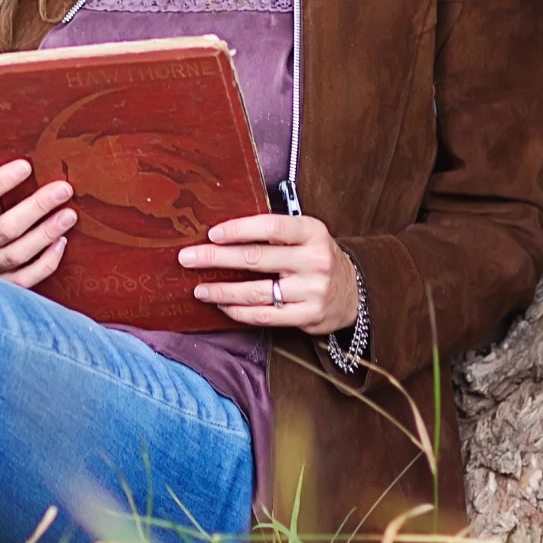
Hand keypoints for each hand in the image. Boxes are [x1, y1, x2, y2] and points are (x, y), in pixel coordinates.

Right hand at [0, 123, 75, 287]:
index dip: (0, 184)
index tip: (25, 166)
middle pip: (4, 229)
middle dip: (36, 209)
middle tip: (63, 189)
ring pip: (16, 255)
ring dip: (45, 235)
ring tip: (70, 215)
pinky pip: (22, 281)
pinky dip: (44, 265)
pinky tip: (61, 244)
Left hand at [179, 213, 357, 332]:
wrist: (355, 292)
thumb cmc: (317, 257)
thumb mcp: (307, 235)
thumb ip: (275, 232)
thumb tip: (223, 232)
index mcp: (312, 232)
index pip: (271, 226)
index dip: (239, 229)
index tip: (211, 233)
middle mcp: (315, 260)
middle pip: (257, 258)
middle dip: (216, 258)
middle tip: (187, 258)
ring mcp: (312, 290)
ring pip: (257, 292)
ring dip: (222, 291)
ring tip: (198, 289)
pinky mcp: (308, 316)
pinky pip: (265, 316)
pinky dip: (239, 311)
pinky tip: (222, 306)